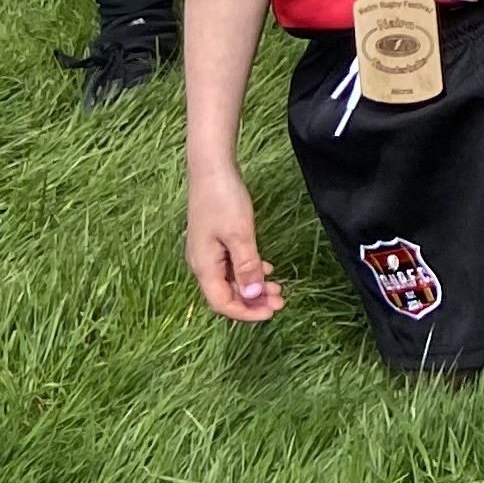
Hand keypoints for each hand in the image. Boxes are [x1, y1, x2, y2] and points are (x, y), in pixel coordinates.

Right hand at [185, 162, 284, 323]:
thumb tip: (251, 296)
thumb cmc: (224, 200)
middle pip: (227, 294)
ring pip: (231, 280)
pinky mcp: (215, 241)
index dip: (245, 312)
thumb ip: (247, 266)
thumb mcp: (240, 234)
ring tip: (278, 288)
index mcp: (204, 266)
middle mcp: (202, 263)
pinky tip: (266, 268)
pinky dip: (249, 271)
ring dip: (253, 286)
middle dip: (253, 301)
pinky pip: (232, 265)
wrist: (211, 169)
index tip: (271, 313)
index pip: (222, 302)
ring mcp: (208, 252)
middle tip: (281, 300)